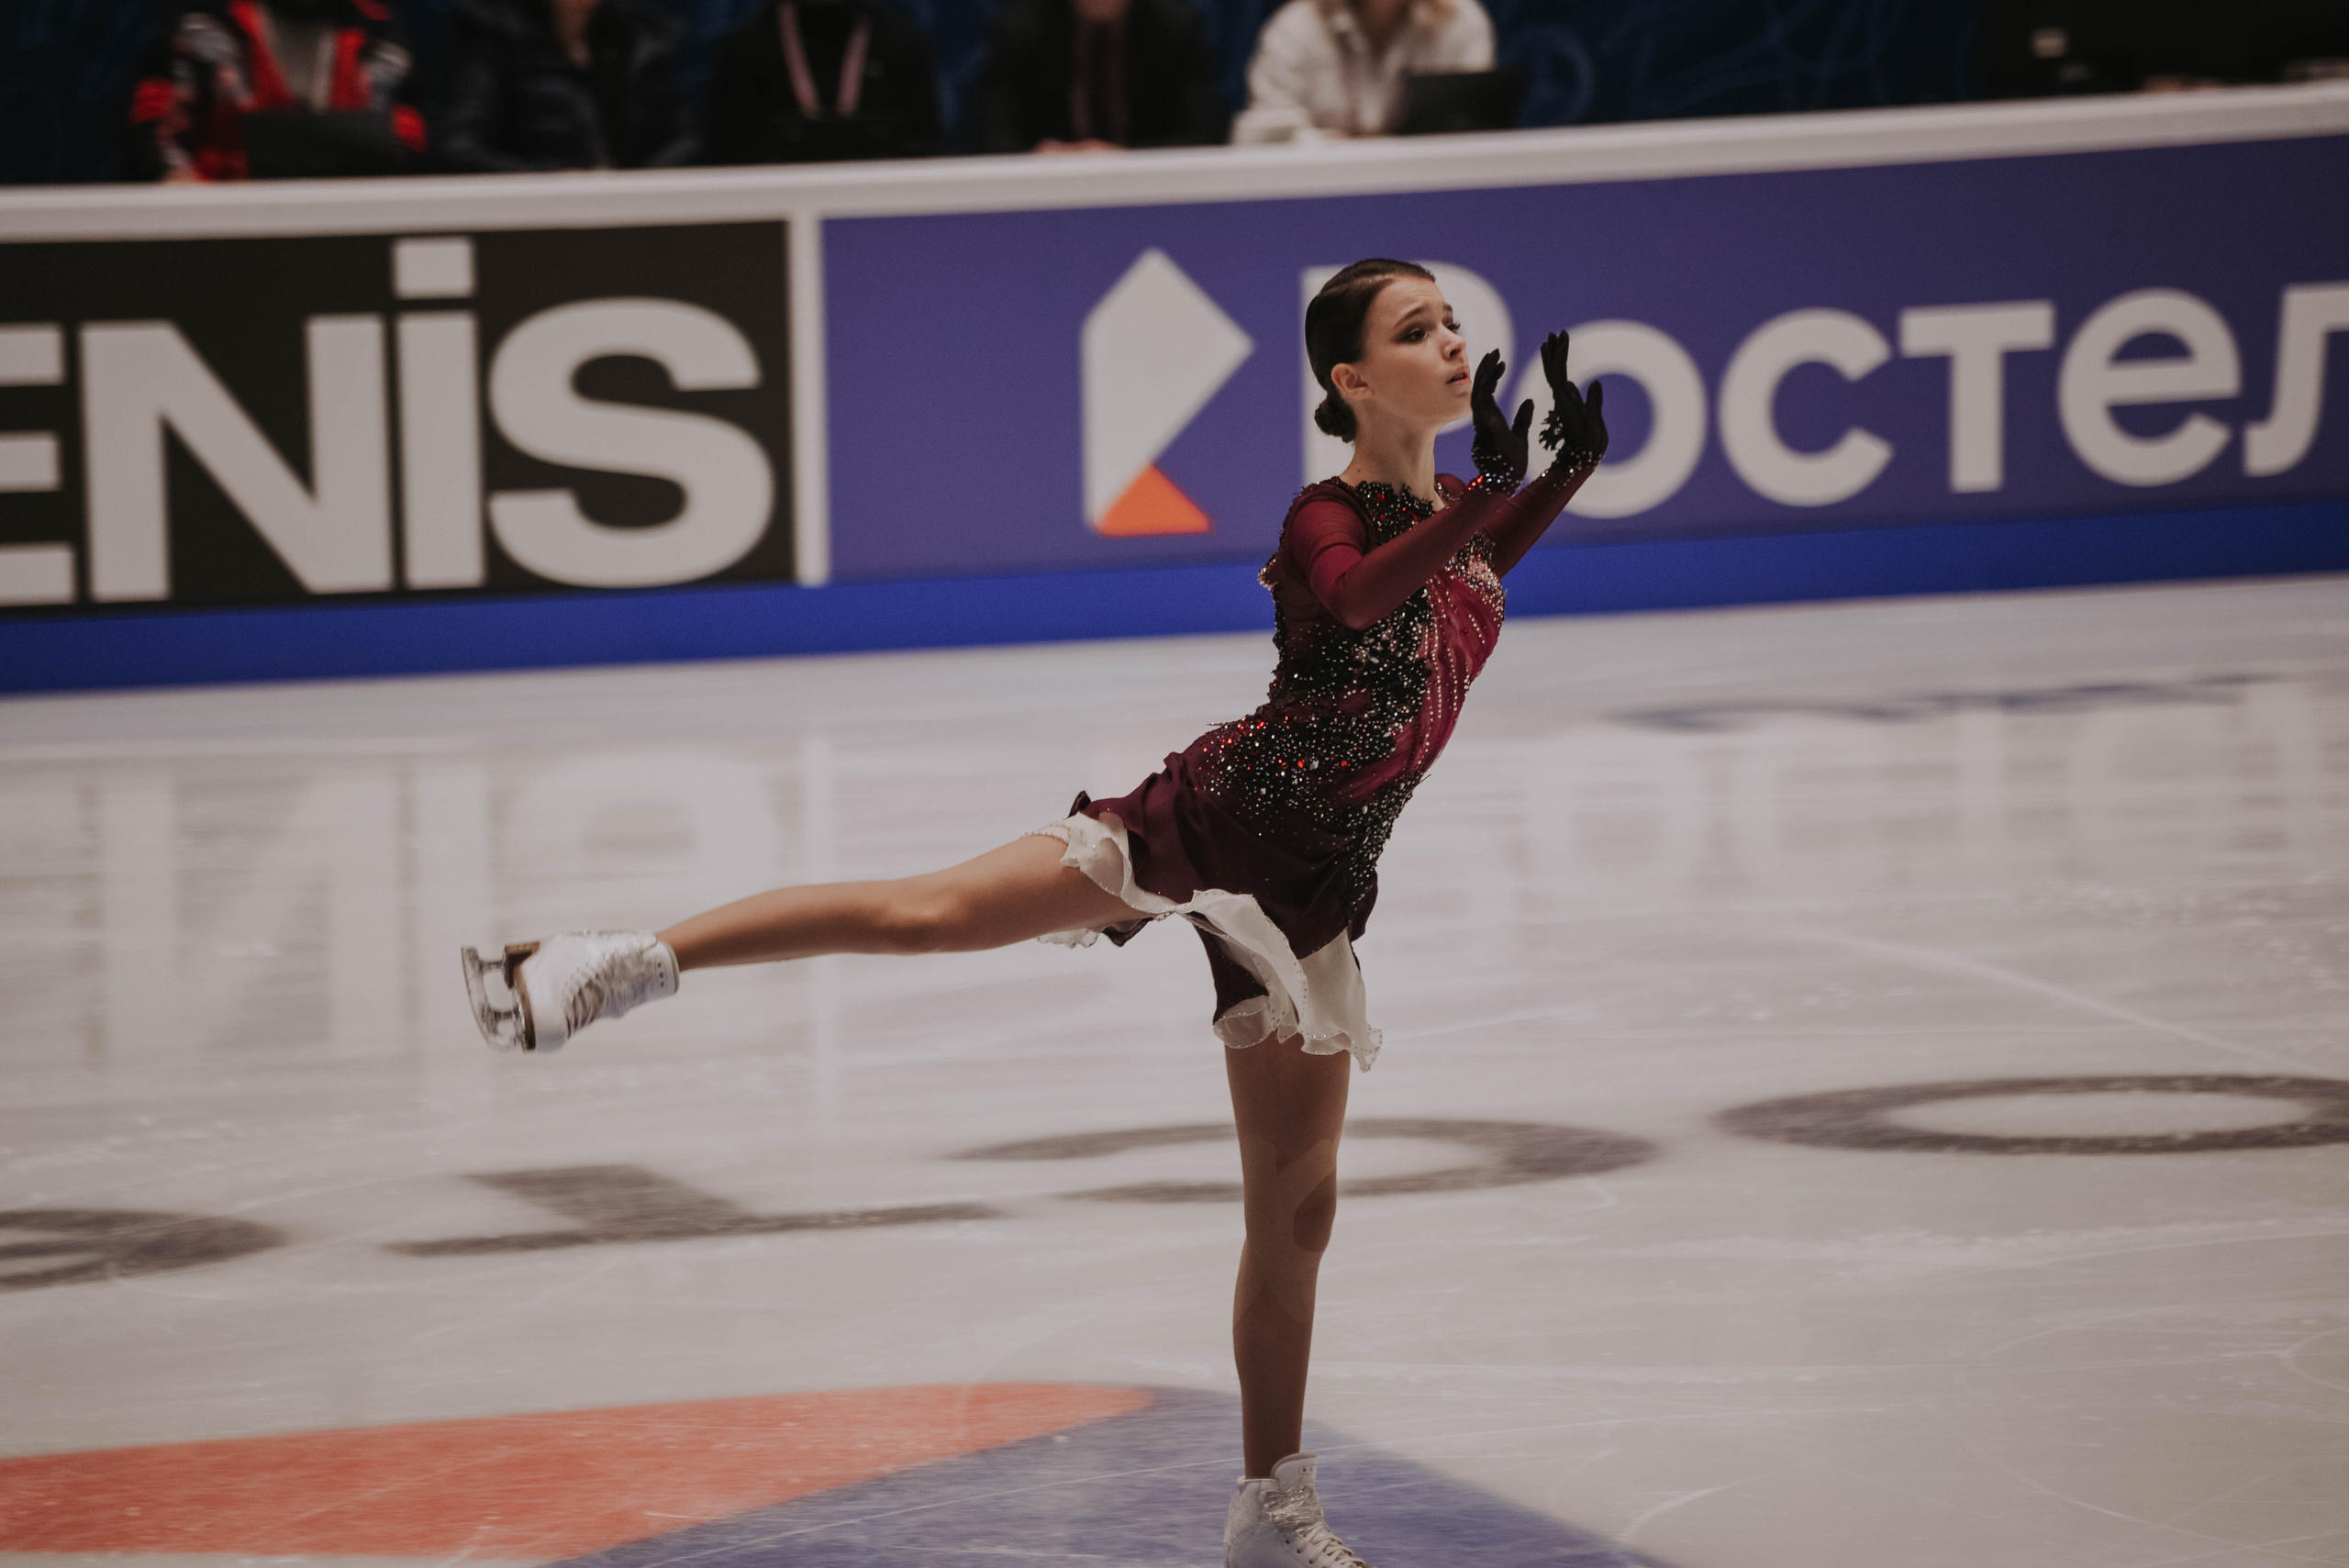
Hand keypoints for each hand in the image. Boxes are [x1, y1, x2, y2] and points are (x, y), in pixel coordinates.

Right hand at [1469, 348, 1532, 485]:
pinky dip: (1485, 402)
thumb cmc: (1513, 462)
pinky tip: (1490, 386)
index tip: (1501, 359)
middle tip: (1495, 352)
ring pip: (1478, 397)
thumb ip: (1522, 418)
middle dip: (1486, 369)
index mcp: (1491, 419)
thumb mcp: (1520, 435)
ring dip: (1485, 379)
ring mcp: (1482, 428)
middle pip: (1479, 389)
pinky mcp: (1487, 437)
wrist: (1509, 481)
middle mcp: (1483, 421)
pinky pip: (1482, 417)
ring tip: (1494, 360)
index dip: (1493, 374)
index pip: (1488, 391)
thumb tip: (1529, 402)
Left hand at [1537, 331, 1607, 464]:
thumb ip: (1593, 404)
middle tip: (1555, 333)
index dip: (1559, 355)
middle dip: (1554, 351)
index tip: (1560, 339)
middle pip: (1553, 371)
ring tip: (1554, 340)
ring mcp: (1564, 403)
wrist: (1581, 463)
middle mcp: (1561, 401)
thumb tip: (1593, 381)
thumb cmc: (1589, 447)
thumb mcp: (1593, 427)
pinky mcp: (1568, 407)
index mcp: (1564, 403)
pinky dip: (1560, 371)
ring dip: (1555, 358)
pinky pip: (1560, 385)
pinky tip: (1559, 364)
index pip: (1557, 374)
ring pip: (1555, 377)